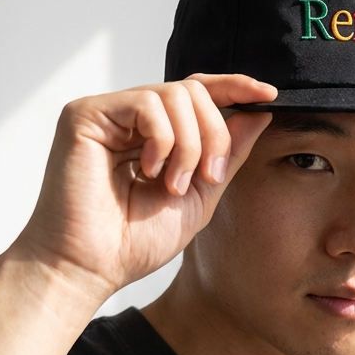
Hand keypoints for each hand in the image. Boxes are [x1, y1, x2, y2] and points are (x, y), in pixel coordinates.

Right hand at [13, 74, 275, 303]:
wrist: (93, 267)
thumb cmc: (134, 242)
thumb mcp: (200, 196)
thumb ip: (226, 154)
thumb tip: (258, 113)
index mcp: (152, 134)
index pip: (196, 94)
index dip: (234, 87)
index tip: (269, 94)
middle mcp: (128, 118)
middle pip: (193, 91)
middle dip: (213, 135)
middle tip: (206, 179)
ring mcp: (107, 113)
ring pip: (175, 94)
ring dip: (189, 145)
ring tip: (171, 184)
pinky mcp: (86, 115)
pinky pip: (146, 103)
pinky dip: (162, 139)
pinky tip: (148, 171)